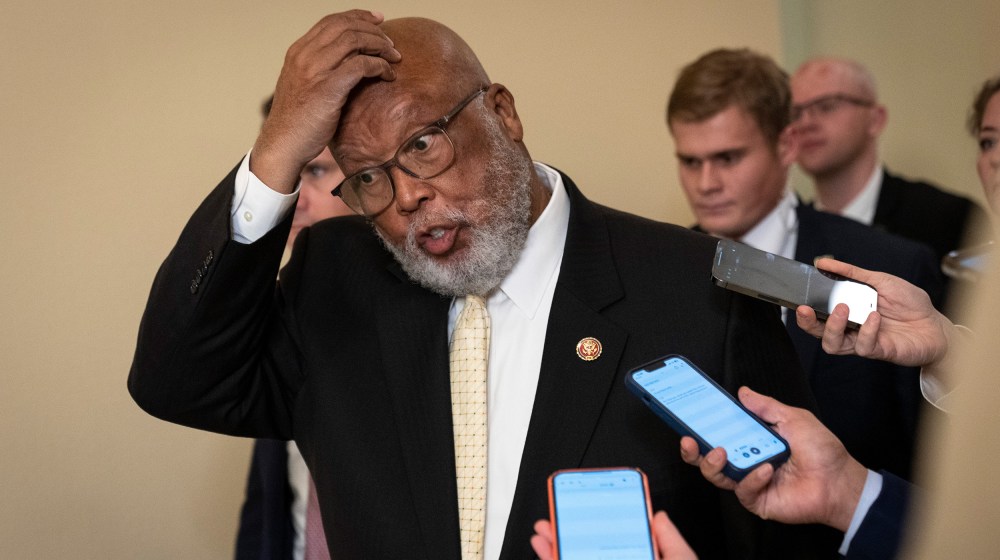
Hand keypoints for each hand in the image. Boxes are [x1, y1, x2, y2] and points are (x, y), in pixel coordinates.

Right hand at [251, 10, 401, 192]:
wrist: (283, 145)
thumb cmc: (298, 122)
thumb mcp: (304, 87)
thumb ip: (320, 70)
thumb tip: (349, 64)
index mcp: (298, 51)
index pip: (331, 21)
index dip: (358, 16)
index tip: (378, 21)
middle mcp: (304, 55)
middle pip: (345, 25)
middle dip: (374, 30)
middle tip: (391, 44)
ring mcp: (315, 70)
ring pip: (355, 40)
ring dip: (380, 46)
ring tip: (394, 58)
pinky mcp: (328, 87)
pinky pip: (361, 65)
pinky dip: (379, 66)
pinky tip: (388, 75)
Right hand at [530, 511, 696, 559]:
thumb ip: (671, 541)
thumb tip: (658, 516)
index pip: (621, 540)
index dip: (604, 521)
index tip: (591, 504)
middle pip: (592, 550)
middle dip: (572, 530)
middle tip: (561, 512)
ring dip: (556, 544)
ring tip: (546, 528)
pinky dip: (552, 558)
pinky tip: (546, 548)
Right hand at [679, 387, 867, 531]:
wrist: (840, 481)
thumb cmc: (822, 451)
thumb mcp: (793, 418)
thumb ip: (766, 406)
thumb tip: (743, 393)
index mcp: (752, 440)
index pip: (720, 433)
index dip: (702, 426)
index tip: (689, 415)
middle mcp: (747, 460)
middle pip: (709, 457)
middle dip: (693, 449)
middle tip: (689, 439)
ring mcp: (750, 481)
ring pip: (717, 475)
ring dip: (712, 463)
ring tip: (719, 451)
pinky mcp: (757, 500)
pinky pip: (743, 490)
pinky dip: (751, 478)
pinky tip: (765, 469)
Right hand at [794, 257, 953, 368]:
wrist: (936, 324)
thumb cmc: (909, 304)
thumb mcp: (879, 280)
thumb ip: (851, 272)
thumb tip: (823, 262)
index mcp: (848, 312)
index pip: (818, 315)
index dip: (805, 311)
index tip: (798, 300)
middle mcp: (851, 329)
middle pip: (818, 333)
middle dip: (808, 322)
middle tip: (806, 309)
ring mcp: (863, 341)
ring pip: (833, 344)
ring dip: (832, 326)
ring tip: (842, 308)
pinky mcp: (878, 351)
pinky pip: (863, 345)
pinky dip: (866, 330)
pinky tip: (874, 316)